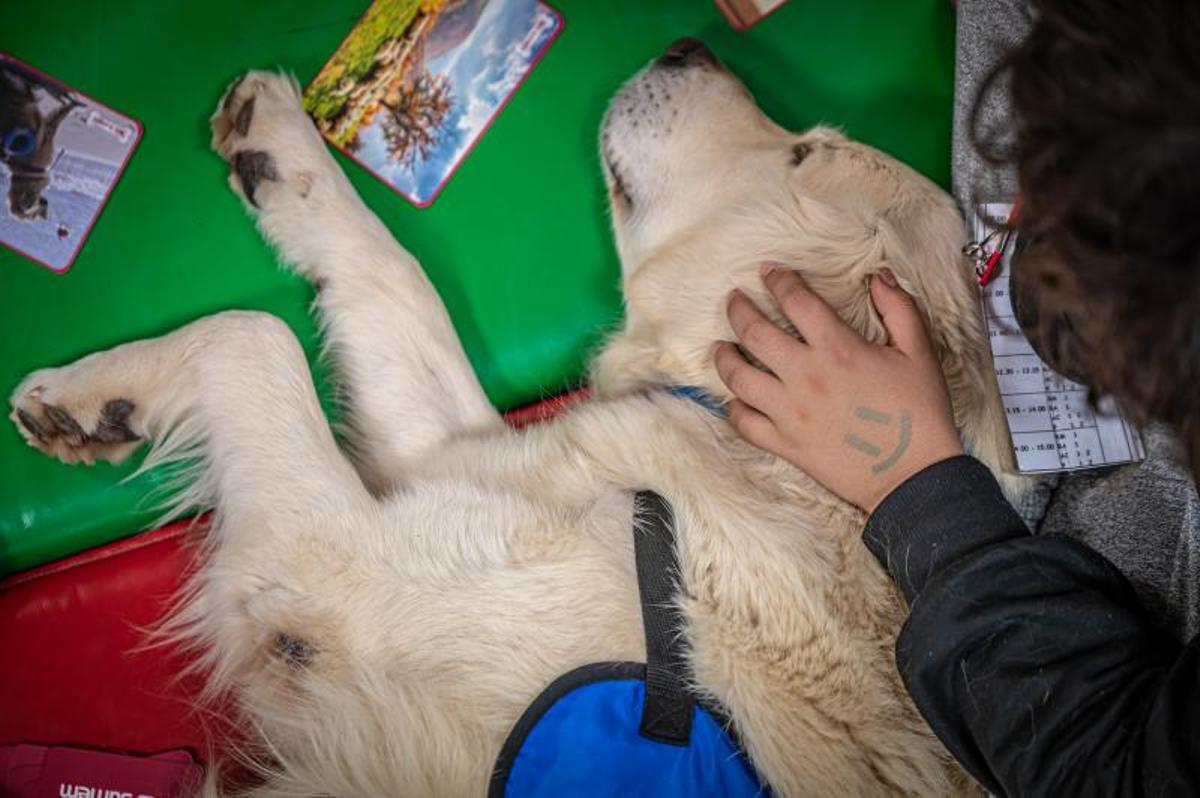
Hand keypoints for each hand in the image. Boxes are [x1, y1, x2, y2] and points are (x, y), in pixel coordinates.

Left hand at [714, 266, 963, 511]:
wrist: (915, 477)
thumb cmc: (921, 414)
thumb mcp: (920, 353)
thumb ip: (899, 309)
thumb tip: (879, 276)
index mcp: (838, 350)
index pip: (796, 302)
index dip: (778, 280)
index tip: (768, 271)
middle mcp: (806, 377)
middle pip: (755, 333)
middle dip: (738, 309)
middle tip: (733, 299)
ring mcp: (790, 413)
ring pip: (739, 378)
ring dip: (724, 357)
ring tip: (721, 346)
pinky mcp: (785, 444)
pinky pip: (745, 423)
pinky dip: (734, 408)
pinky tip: (735, 397)